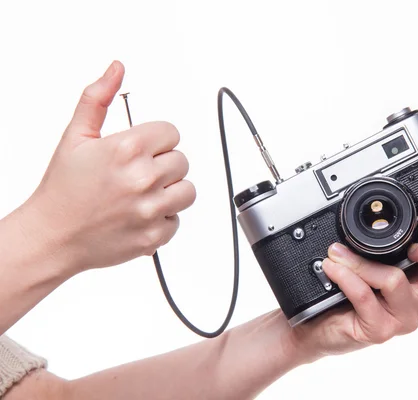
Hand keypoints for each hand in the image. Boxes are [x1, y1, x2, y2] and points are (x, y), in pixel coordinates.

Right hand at [21, 61, 195, 272]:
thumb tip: (116, 70)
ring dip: (169, 192)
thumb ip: (98, 99)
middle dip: (162, 165)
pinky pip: (177, 220)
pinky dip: (162, 219)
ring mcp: (151, 209)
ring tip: (142, 195)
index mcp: (128, 148)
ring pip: (187, 191)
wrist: (53, 236)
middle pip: (181, 161)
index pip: (172, 133)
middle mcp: (143, 178)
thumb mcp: (76, 136)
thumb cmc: (63, 189)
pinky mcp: (155, 235)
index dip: (156, 140)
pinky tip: (138, 215)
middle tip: (136, 174)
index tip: (142, 150)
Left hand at [292, 216, 417, 358]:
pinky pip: (365, 296)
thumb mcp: (378, 262)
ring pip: (396, 281)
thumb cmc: (352, 292)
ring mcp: (403, 318)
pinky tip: (333, 267)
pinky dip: (346, 275)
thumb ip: (393, 244)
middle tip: (408, 244)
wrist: (325, 325)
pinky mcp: (379, 330)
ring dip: (362, 261)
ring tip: (339, 253)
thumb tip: (392, 210)